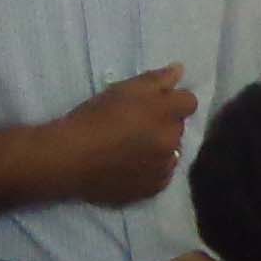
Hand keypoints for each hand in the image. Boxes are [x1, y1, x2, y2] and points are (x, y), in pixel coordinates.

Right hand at [55, 68, 197, 207]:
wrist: (71, 158)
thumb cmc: (93, 117)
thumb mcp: (123, 89)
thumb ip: (156, 79)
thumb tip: (179, 71)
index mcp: (166, 114)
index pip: (189, 102)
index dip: (174, 100)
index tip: (155, 103)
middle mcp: (171, 141)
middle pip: (178, 127)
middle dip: (164, 124)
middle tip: (136, 126)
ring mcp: (163, 168)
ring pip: (171, 153)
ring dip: (159, 148)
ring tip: (131, 149)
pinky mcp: (152, 189)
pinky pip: (161, 175)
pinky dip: (151, 170)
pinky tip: (130, 166)